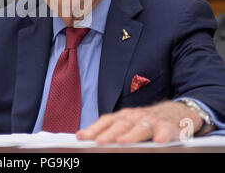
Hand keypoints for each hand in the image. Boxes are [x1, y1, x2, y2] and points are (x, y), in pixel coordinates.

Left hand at [76, 101, 203, 143]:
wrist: (174, 112)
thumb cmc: (144, 122)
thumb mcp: (127, 123)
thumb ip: (110, 130)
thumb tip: (87, 138)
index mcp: (123, 116)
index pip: (106, 121)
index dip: (94, 128)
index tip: (81, 137)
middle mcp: (136, 117)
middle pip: (121, 124)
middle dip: (109, 134)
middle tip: (98, 142)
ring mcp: (152, 121)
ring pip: (141, 128)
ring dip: (131, 135)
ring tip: (121, 142)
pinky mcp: (168, 127)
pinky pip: (165, 131)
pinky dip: (162, 136)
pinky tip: (158, 142)